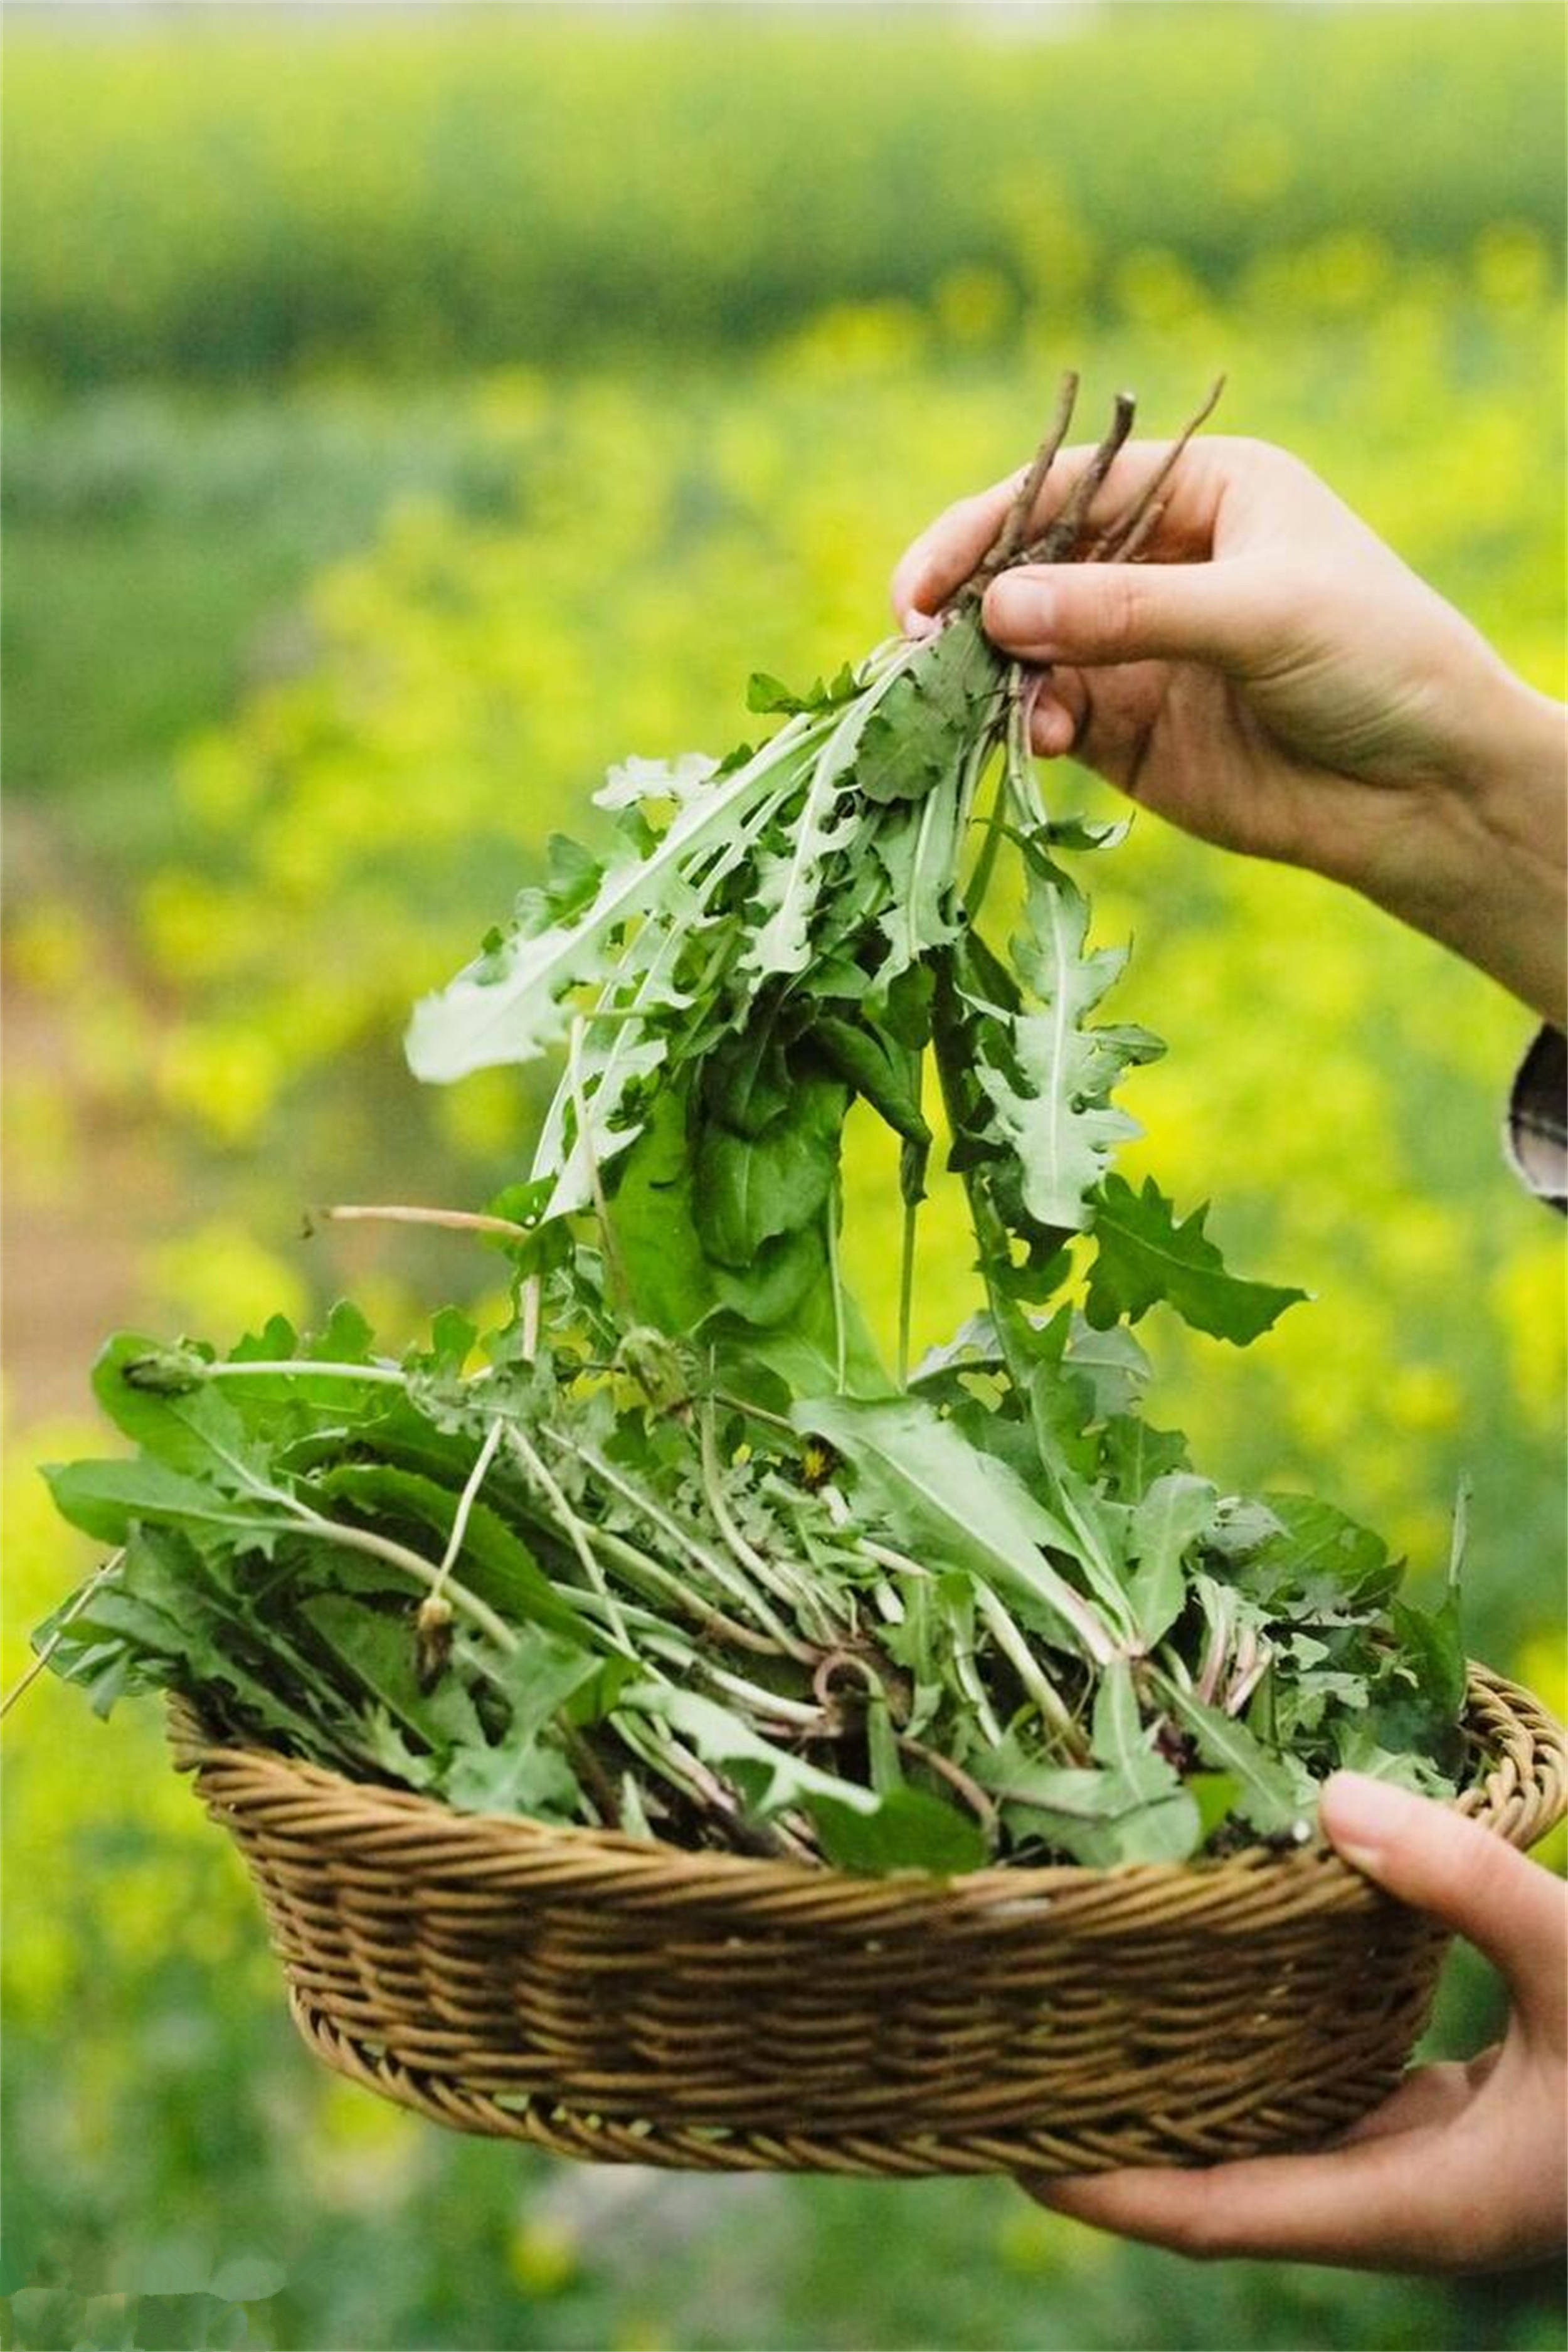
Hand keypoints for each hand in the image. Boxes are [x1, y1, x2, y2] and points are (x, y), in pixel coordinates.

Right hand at [892, 436, 1565, 1027]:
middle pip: (1027, 567)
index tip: (923, 584)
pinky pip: (1051, 718)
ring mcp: (1138, 649)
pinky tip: (1039, 739)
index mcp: (1201, 490)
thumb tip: (997, 615)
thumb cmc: (1375, 660)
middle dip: (967, 604)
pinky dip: (1028, 726)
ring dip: (990, 673)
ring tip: (966, 701)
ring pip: (1027, 649)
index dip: (983, 531)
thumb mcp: (1258, 614)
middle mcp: (1158, 561)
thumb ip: (1126, 613)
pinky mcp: (1131, 732)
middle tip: (910, 647)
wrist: (1431, 791)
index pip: (1062, 491)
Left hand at [1015, 1772, 1567, 2272]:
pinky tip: (1216, 1982)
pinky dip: (1259, 2054)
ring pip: (1270, 2137)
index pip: (1218, 2217)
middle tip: (1008, 2052)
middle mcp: (1404, 2198)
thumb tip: (1332, 1797)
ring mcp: (1428, 2163)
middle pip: (1221, 2185)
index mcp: (1419, 2204)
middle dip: (1117, 2134)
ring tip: (1082, 2011)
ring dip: (1182, 2090)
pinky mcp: (1453, 2121)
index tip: (1001, 2142)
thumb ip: (1468, 1884)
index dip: (1105, 2187)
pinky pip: (1324, 2096)